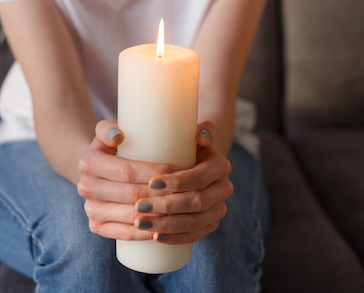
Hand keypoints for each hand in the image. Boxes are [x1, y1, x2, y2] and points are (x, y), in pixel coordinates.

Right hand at [77, 120, 178, 240]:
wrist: (97, 172)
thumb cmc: (113, 149)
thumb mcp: (108, 133)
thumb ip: (109, 128)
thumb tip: (119, 136)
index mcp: (89, 162)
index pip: (127, 170)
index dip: (155, 172)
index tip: (180, 171)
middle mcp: (85, 187)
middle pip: (131, 194)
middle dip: (162, 194)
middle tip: (186, 192)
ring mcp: (90, 209)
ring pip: (129, 216)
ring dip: (156, 215)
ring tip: (180, 209)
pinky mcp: (96, 226)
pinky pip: (121, 234)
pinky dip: (142, 234)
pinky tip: (160, 230)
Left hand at [133, 122, 233, 244]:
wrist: (193, 162)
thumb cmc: (182, 144)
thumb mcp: (186, 132)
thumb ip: (192, 125)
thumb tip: (201, 136)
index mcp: (220, 165)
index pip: (199, 177)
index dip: (177, 182)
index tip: (151, 183)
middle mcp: (224, 188)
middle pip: (196, 202)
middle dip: (166, 206)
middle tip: (139, 207)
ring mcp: (219, 208)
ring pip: (194, 222)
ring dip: (167, 225)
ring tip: (141, 223)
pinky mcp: (210, 224)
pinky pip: (195, 235)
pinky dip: (176, 238)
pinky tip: (157, 238)